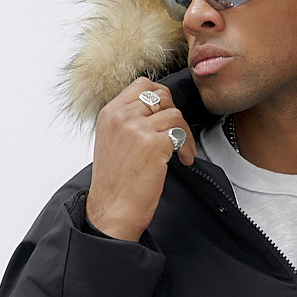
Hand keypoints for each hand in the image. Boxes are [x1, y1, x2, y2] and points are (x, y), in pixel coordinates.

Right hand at [85, 78, 195, 239]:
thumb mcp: (110, 142)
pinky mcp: (154, 144)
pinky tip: (184, 160)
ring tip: (181, 153)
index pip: (142, 85)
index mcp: (109, 113)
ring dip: (184, 133)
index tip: (167, 113)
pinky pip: (180, 134)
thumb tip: (152, 114)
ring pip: (174, 114)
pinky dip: (187, 147)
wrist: (111, 210)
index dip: (161, 96)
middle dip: (175, 115)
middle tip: (177, 134)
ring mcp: (137, 128)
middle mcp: (122, 117)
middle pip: (161, 96)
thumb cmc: (113, 185)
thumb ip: (127, 122)